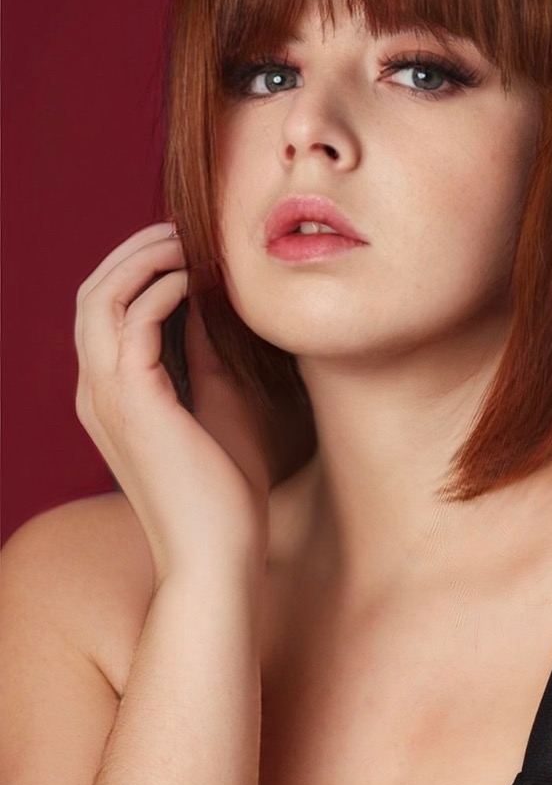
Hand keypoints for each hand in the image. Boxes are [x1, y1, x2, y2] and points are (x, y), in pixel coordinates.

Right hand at [75, 223, 268, 583]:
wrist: (220, 556)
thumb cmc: (225, 490)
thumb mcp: (221, 404)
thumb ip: (208, 356)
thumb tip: (214, 306)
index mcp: (113, 397)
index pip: (105, 313)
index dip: (136, 269)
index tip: (185, 245)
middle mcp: (97, 393)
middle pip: (92, 295)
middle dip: (132, 252)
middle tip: (181, 228)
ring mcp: (107, 398)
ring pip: (99, 300)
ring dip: (141, 259)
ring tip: (187, 240)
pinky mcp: (132, 402)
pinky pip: (132, 322)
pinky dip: (159, 289)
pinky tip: (196, 279)